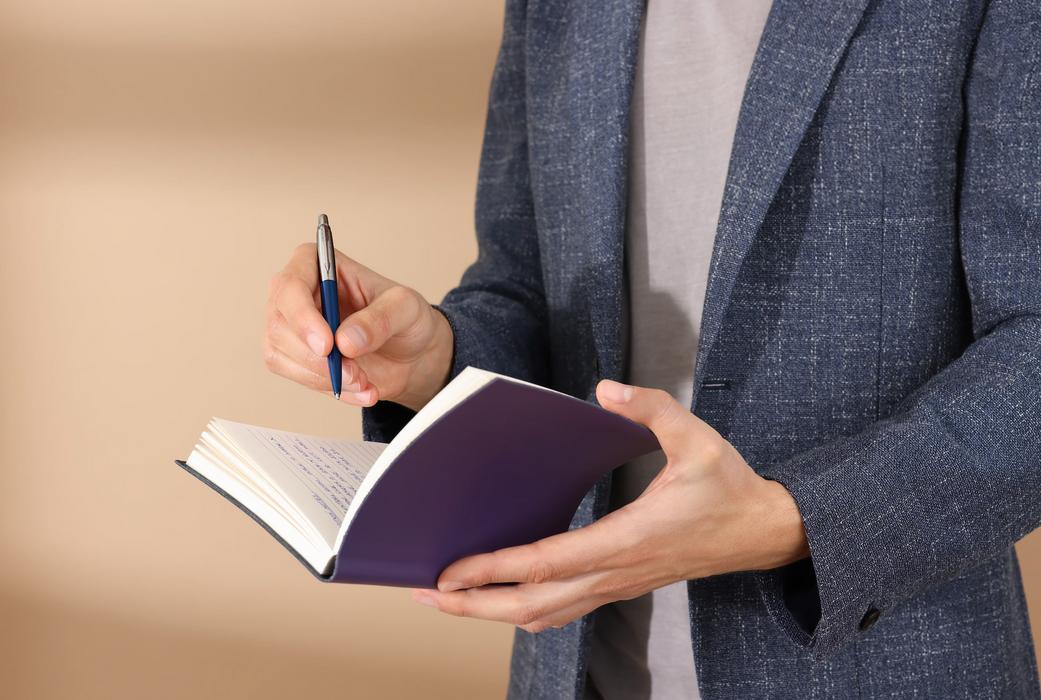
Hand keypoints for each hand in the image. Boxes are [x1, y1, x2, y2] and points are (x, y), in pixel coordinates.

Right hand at [264, 243, 453, 410]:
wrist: (412, 353)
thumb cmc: (406, 318)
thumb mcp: (406, 309)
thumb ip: (380, 319)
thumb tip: (345, 340)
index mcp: (319, 264)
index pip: (290, 285)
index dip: (303, 317)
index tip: (328, 346)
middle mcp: (298, 293)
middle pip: (280, 325)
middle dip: (318, 358)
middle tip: (355, 373)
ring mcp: (292, 326)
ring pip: (280, 354)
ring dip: (324, 377)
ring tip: (363, 380)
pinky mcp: (295, 356)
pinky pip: (297, 377)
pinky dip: (330, 388)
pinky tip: (359, 389)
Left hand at [411, 380, 809, 631]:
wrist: (761, 532)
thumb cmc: (728, 489)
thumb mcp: (698, 438)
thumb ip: (652, 409)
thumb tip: (606, 391)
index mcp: (627, 539)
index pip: (547, 562)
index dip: (495, 569)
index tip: (451, 571)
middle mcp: (614, 571)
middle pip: (532, 605)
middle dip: (474, 605)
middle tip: (425, 594)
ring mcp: (615, 584)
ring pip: (543, 615)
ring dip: (492, 612)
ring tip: (450, 599)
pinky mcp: (619, 584)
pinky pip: (562, 610)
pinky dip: (524, 609)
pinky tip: (503, 597)